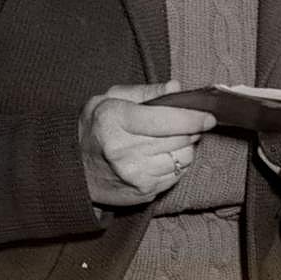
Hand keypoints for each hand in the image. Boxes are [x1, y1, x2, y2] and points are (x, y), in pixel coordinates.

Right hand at [78, 80, 215, 205]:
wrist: (72, 169)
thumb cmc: (95, 128)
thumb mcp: (110, 99)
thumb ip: (145, 92)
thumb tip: (176, 87)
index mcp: (114, 120)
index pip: (165, 118)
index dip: (192, 117)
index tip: (208, 116)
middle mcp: (123, 150)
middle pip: (179, 138)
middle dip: (192, 129)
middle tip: (190, 123)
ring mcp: (134, 174)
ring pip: (183, 157)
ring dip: (185, 146)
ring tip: (172, 140)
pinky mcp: (143, 191)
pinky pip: (177, 174)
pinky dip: (176, 163)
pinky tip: (162, 156)